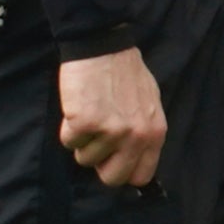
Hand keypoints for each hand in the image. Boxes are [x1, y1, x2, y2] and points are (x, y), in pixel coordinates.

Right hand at [59, 48, 166, 185]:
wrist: (102, 46)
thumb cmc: (124, 72)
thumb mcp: (149, 104)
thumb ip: (145, 133)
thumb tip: (136, 160)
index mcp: (155, 132)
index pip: (141, 175)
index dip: (123, 171)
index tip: (112, 162)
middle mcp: (136, 136)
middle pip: (112, 178)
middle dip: (99, 164)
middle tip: (95, 140)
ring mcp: (110, 131)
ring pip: (85, 159)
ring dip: (82, 140)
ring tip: (90, 112)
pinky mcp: (85, 123)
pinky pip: (69, 142)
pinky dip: (68, 127)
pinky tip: (78, 106)